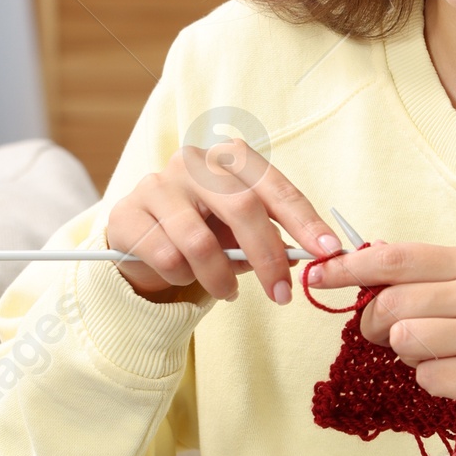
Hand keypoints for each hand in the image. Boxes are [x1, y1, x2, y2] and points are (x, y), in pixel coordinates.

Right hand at [105, 139, 340, 302]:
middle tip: (282, 295)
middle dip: (267, 258)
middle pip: (242, 208)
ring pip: (200, 243)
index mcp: (229, 160)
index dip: (304, 219)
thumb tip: (303, 256)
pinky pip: (167, 258)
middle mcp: (194, 162)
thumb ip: (270, 238)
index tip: (328, 250)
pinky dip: (184, 278)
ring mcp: (157, 184)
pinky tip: (184, 275)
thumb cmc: (203, 231)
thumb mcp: (239, 232)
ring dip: (220, 278)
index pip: (274, 187)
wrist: (140, 239)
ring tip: (227, 292)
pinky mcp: (128, 213)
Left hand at [307, 242, 455, 425]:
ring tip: (438, 355)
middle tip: (388, 336)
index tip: (318, 276)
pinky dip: (434, 383)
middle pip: (391, 306)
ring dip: (408, 355)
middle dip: (374, 325)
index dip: (349, 268)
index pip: (395, 260)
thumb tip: (365, 269)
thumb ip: (428, 277)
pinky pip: (427, 379)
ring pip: (404, 342)